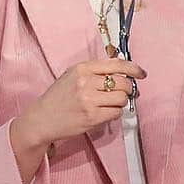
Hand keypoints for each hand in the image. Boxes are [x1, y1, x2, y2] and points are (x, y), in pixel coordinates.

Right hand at [12, 58, 147, 153]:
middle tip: (123, 93)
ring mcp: (89, 100)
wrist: (42, 119)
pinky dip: (114, 113)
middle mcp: (86, 82)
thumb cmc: (58, 98)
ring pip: (122, 98)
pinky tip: (104, 113)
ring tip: (110, 104)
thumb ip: (94, 71)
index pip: (116, 64)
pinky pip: (116, 113)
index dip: (133, 68)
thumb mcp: (72, 76)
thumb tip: (121, 71)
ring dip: (121, 102)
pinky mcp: (92, 117)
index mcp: (82, 68)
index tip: (141, 73)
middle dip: (128, 89)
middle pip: (123, 82)